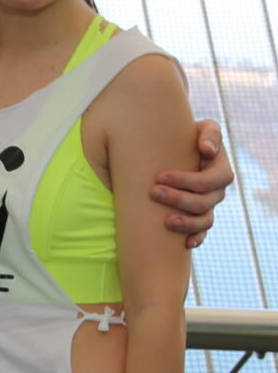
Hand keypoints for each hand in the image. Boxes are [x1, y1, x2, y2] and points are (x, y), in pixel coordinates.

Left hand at [152, 119, 233, 248]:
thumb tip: (207, 150)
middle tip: (153, 192)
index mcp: (220, 169)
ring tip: (166, 221)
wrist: (174, 152)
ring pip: (204, 220)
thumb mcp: (201, 129)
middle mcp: (216, 190)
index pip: (209, 180)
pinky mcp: (197, 218)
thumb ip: (209, 134)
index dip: (186, 181)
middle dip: (178, 199)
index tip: (160, 177)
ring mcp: (208, 206)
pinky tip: (185, 244)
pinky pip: (202, 233)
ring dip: (186, 222)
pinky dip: (196, 239)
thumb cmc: (186, 138)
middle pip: (204, 201)